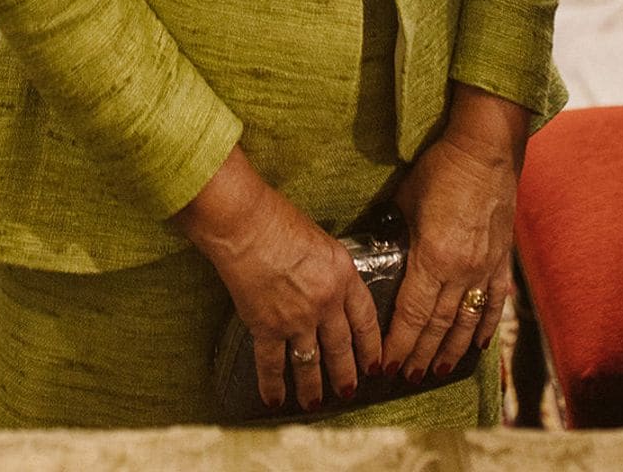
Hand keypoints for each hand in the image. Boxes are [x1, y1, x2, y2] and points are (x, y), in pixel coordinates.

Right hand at [174, 146, 381, 411]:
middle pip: (341, 347)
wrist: (245, 222)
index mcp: (343, 275)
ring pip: (311, 362)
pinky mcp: (267, 326)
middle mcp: (326, 302)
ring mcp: (297, 318)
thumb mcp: (321, 241)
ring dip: (314, 387)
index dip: (372, 346)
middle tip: (349, 391)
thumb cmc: (278, 219)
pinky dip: (273, 384)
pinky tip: (275, 399)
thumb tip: (330, 289)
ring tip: (316, 402)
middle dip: (346, 374)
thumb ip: (330, 270)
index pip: (365, 319)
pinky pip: (272, 364)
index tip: (376, 364)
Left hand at [380, 88, 525, 384]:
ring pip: (467, 322)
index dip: (399, 343)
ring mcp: (485, 269)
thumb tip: (376, 249)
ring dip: (450, 350)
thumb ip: (393, 231)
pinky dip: (485, 328)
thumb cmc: (440, 168)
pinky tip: (478, 346)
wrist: (485, 149)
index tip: (387, 365)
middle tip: (407, 377)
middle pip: (438, 325)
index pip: (412, 313)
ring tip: (436, 371)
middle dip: (420, 354)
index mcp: (433, 257)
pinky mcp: (501, 260)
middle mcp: (461, 271)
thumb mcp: (406, 199)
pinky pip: (494, 303)